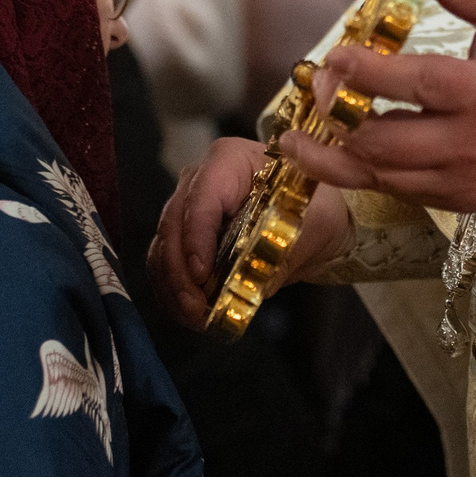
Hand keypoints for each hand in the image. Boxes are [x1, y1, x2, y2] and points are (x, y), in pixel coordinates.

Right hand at [148, 136, 350, 330]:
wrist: (312, 221)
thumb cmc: (312, 212)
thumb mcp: (307, 226)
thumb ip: (279, 251)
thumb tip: (250, 284)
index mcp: (230, 160)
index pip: (203, 196)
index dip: (197, 235)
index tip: (201, 273)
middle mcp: (199, 179)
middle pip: (174, 222)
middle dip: (180, 269)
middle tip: (195, 306)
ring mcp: (186, 207)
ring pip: (163, 245)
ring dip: (173, 285)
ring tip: (193, 316)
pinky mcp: (183, 236)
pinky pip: (165, 263)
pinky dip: (173, 290)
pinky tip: (188, 314)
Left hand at [285, 0, 475, 211]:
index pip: (418, 85)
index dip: (368, 74)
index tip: (332, 56)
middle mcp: (474, 146)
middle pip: (387, 141)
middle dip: (339, 114)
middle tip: (315, 85)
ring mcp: (464, 181)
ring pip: (383, 178)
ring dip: (333, 158)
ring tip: (293, 138)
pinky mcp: (459, 202)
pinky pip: (398, 195)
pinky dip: (359, 178)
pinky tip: (329, 160)